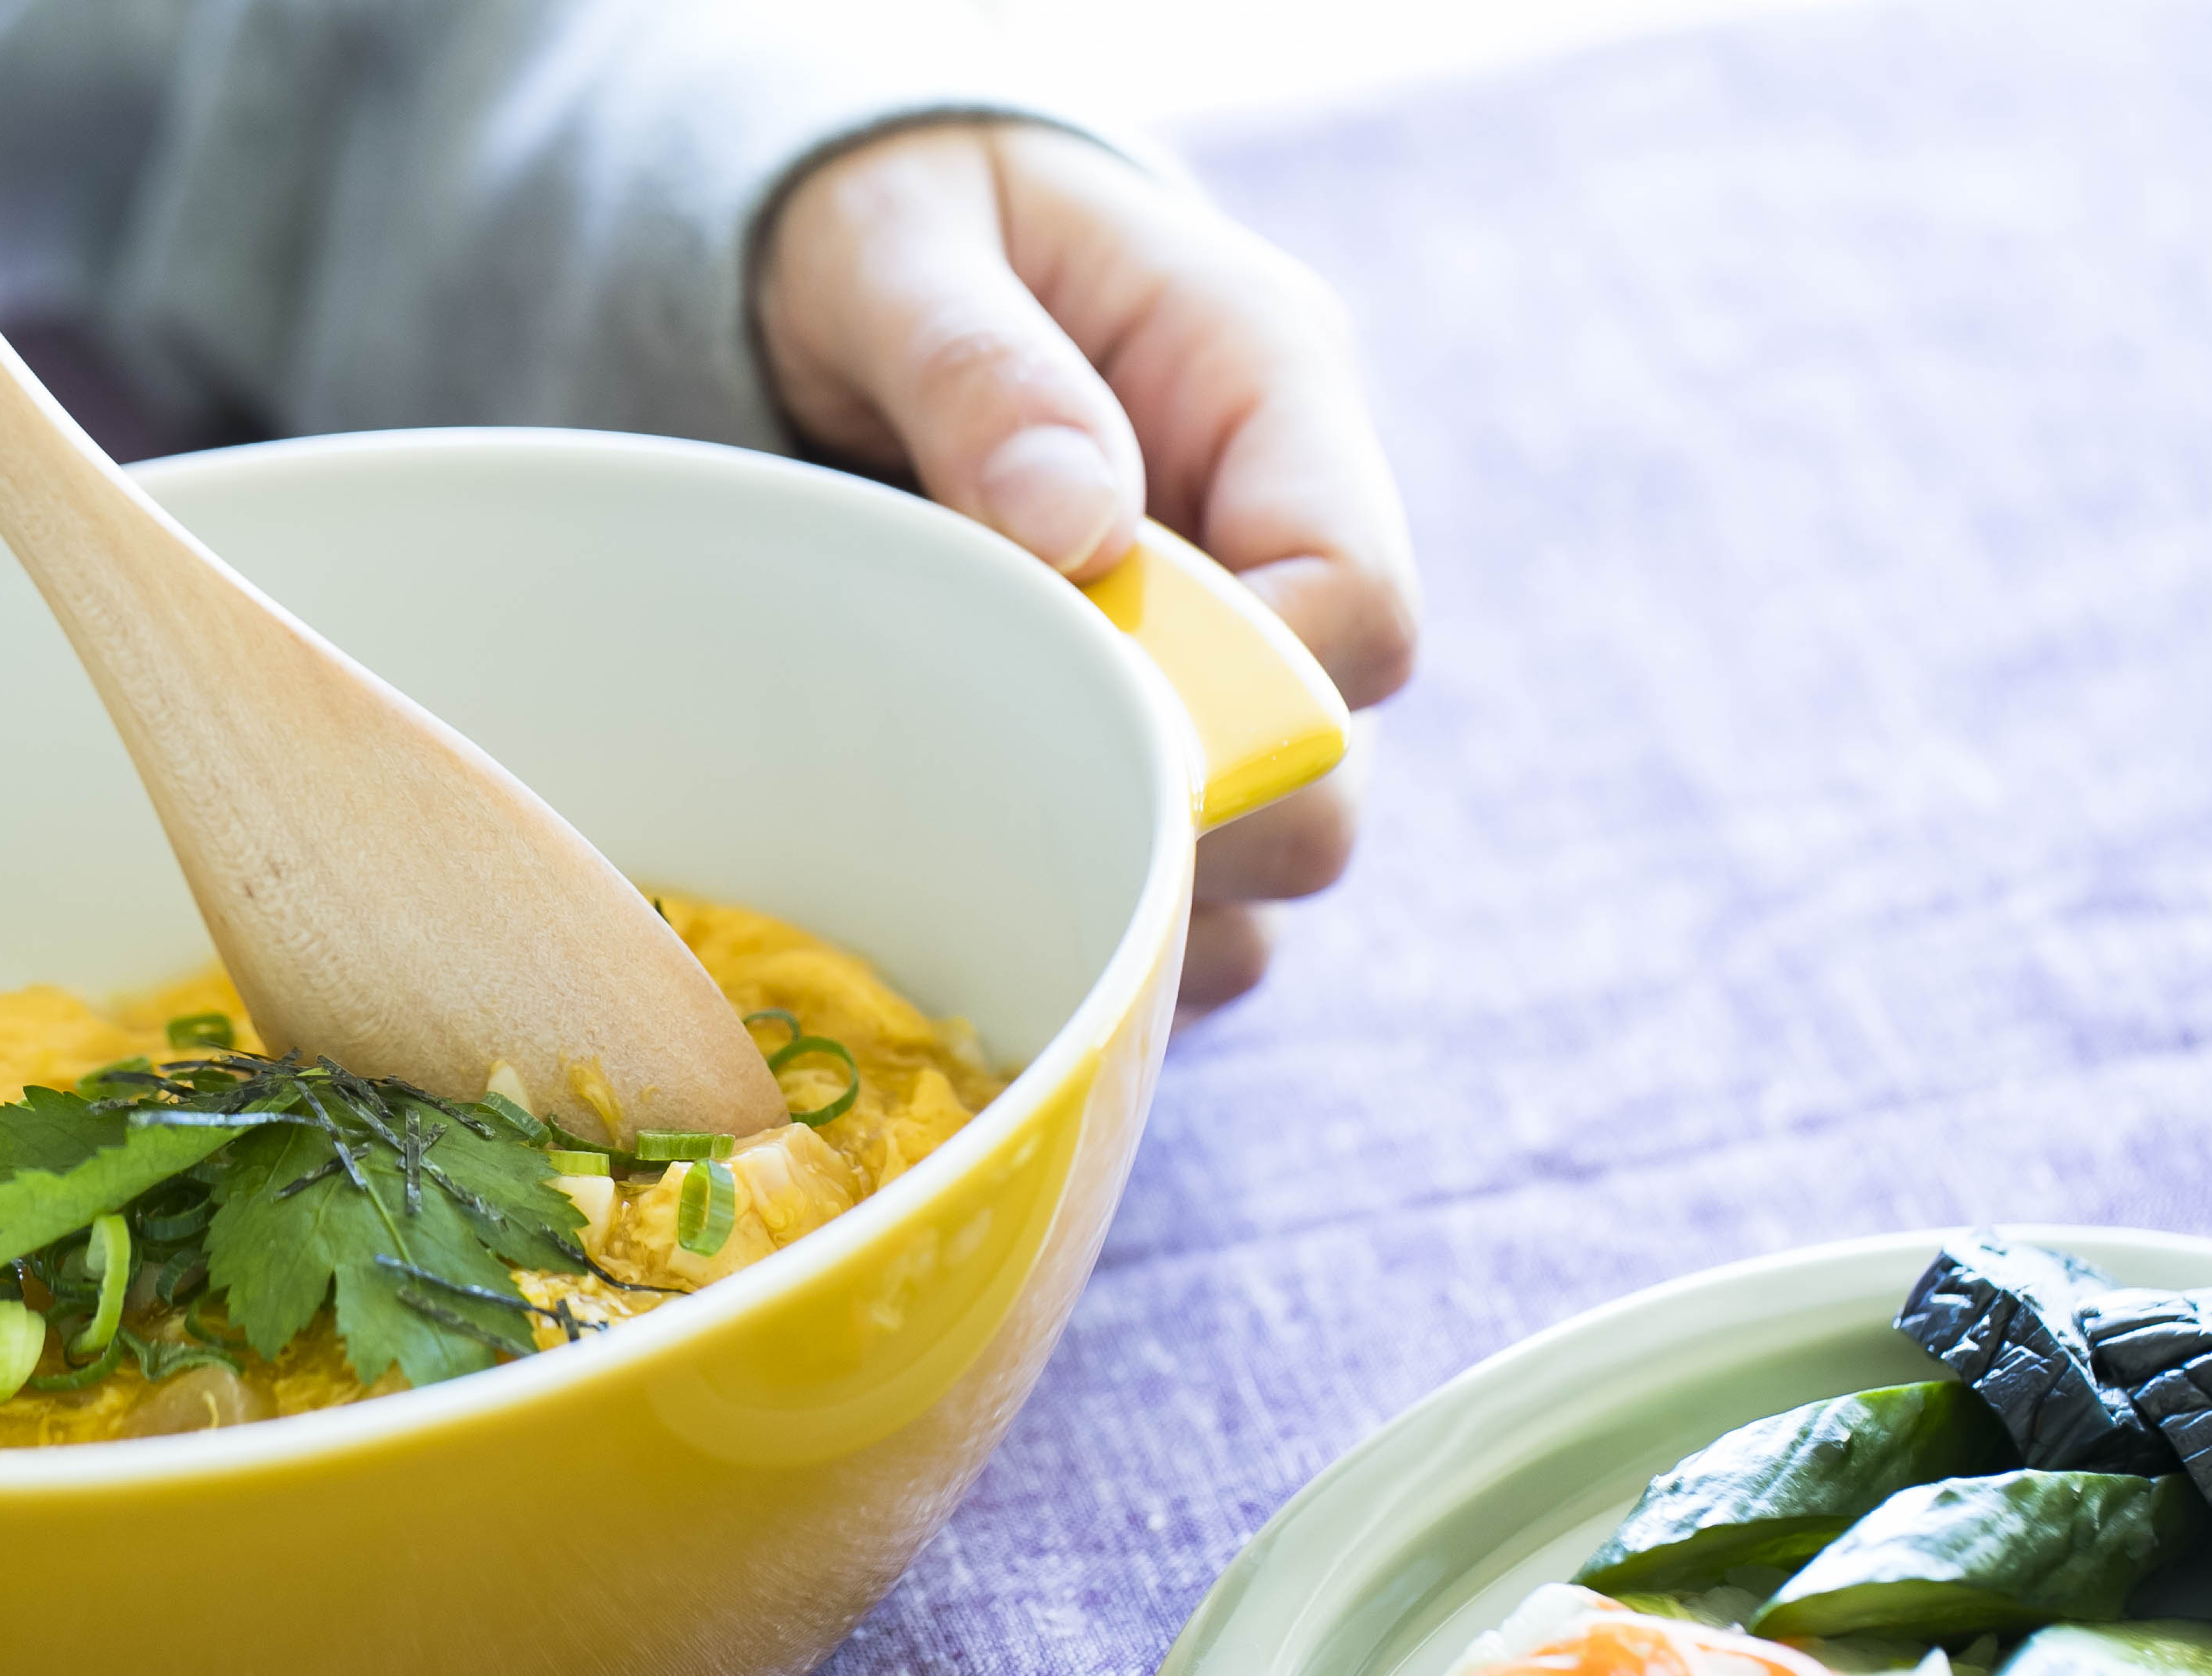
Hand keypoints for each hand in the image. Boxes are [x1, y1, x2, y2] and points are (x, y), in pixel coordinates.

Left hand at [757, 121, 1419, 1019]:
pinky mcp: (1152, 734)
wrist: (860, 250)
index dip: (1250, 705)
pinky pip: (1183, 897)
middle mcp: (1277, 535)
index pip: (1351, 601)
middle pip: (1334, 774)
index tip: (1092, 737)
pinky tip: (972, 890)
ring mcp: (1224, 654)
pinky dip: (1101, 922)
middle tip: (1010, 828)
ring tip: (975, 866)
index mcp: (1267, 386)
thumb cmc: (890, 217)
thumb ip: (978, 367)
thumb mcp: (895, 245)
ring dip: (1139, 900)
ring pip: (1267, 868)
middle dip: (1192, 830)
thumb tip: (1074, 521)